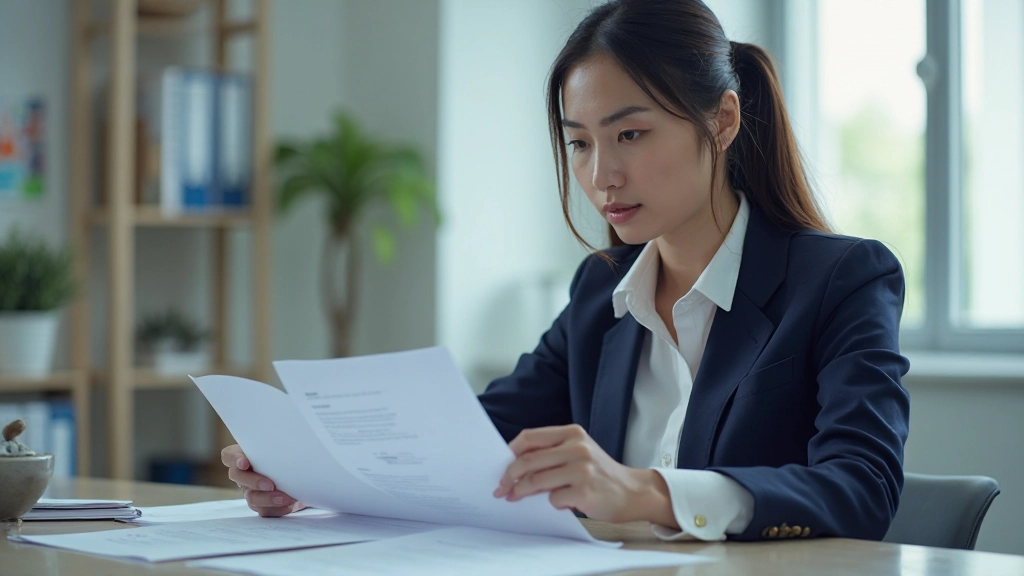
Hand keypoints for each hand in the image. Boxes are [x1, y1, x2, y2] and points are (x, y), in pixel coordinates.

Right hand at [221, 444, 306, 517]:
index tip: (245, 463)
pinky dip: (277, 508)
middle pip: (237, 477)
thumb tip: (292, 443)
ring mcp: (251, 491)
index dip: (234, 459)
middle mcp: (244, 474)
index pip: (229, 455)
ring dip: (268, 498)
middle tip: (270, 484)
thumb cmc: (290, 455)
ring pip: (251, 497)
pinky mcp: (262, 505)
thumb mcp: (284, 447)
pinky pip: (264, 510)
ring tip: (285, 497)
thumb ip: (279, 445)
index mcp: (245, 455)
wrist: (303, 476)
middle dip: (253, 481)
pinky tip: (289, 503)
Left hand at [492, 424, 672, 524]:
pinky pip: (553, 498)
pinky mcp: (585, 491)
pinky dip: (551, 503)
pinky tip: (561, 503)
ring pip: (536, 480)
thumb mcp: (578, 453)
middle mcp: (577, 447)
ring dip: (521, 492)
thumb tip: (513, 467)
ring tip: (515, 497)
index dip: (510, 453)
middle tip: (501, 489)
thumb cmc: (599, 474)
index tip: (500, 467)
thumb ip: (551, 454)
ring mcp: (581, 468)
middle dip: (509, 476)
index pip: (529, 437)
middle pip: (528, 460)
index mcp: (572, 433)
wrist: (633, 492)